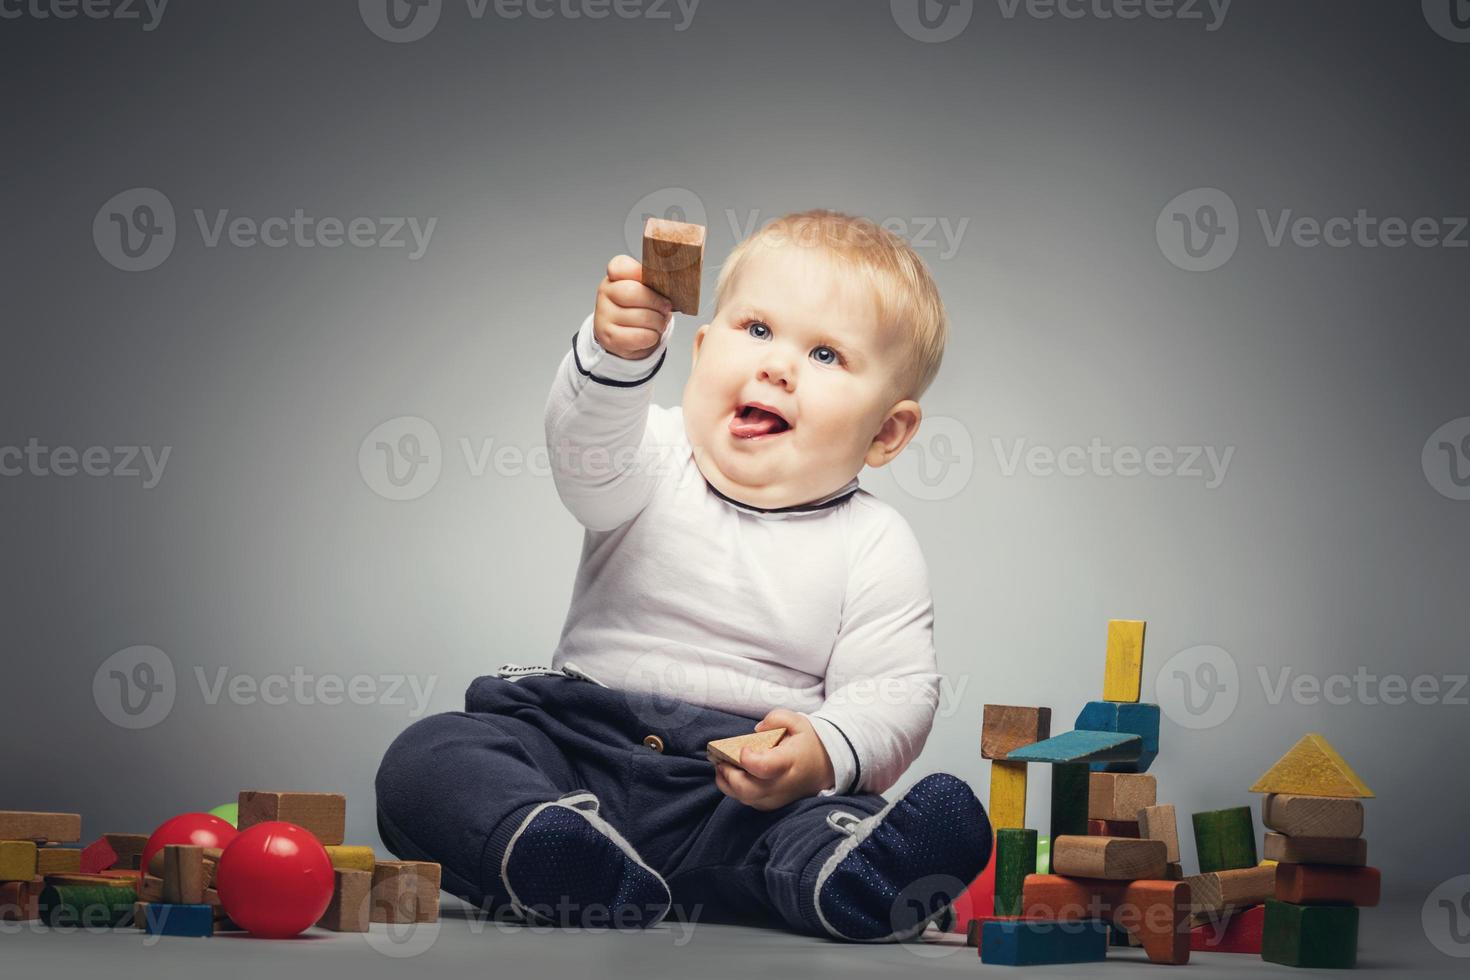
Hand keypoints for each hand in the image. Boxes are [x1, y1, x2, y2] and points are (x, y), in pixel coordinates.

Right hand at [593, 254, 672, 359]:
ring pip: (641, 317)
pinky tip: (651, 334)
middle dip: (657, 303)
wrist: (623, 334)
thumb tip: (672, 281)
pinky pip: (639, 336)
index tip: (653, 279)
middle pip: (634, 292)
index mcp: (615, 276)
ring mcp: (604, 315)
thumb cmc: (639, 307)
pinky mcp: (609, 337)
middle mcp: (605, 292)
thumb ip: (652, 280)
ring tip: (659, 323)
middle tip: (666, 308)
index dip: (638, 271)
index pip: (620, 266)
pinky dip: (652, 337)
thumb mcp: (644, 288)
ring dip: (658, 323)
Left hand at [713, 709, 836, 810]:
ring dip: (727, 783)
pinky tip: (732, 774)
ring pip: (744, 798)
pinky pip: (747, 801)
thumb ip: (776, 718)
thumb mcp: (799, 722)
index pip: (764, 767)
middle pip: (747, 789)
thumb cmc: (808, 743)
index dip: (748, 759)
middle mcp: (781, 785)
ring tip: (722, 765)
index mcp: (789, 762)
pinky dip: (735, 789)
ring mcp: (776, 798)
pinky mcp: (771, 805)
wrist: (826, 769)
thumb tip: (757, 730)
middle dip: (728, 774)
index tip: (743, 748)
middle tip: (720, 759)